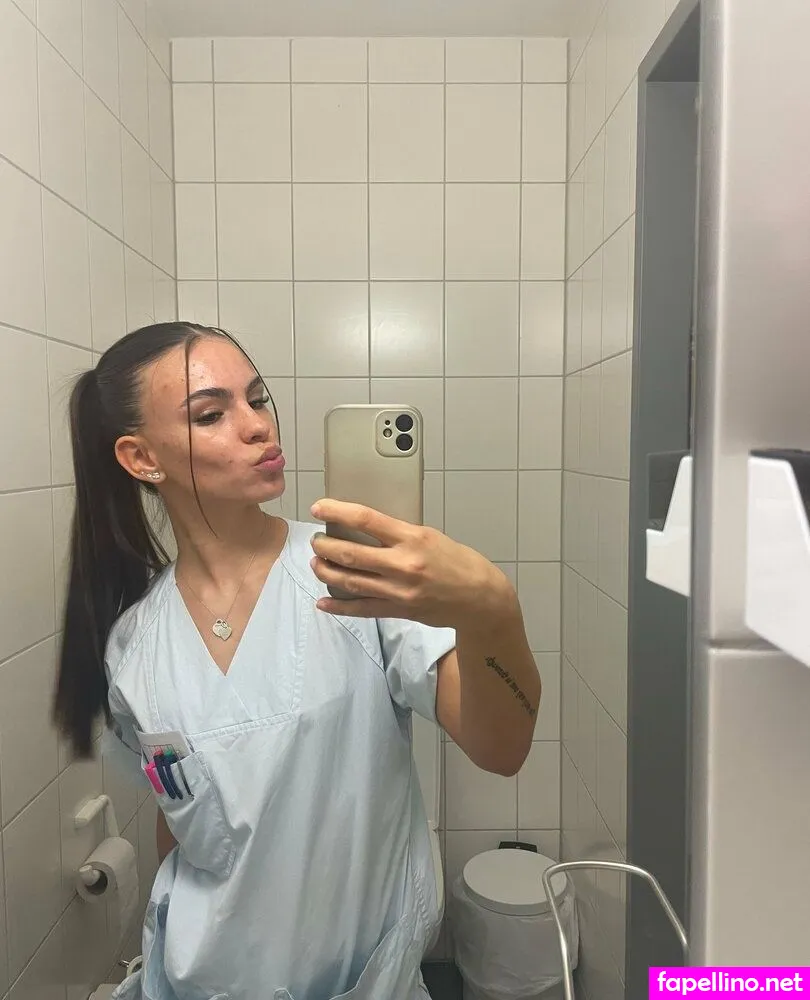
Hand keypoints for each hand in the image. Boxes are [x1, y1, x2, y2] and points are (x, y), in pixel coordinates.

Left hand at [308, 499, 516, 628]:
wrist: (480, 599)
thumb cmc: (458, 562)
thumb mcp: (431, 536)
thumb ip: (400, 533)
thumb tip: (366, 527)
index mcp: (412, 538)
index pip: (365, 519)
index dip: (336, 512)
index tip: (319, 508)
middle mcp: (403, 564)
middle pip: (350, 553)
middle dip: (324, 546)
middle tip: (315, 541)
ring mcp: (398, 590)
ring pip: (349, 581)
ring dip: (326, 572)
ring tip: (316, 563)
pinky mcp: (398, 610)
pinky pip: (361, 609)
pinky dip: (338, 606)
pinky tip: (323, 602)